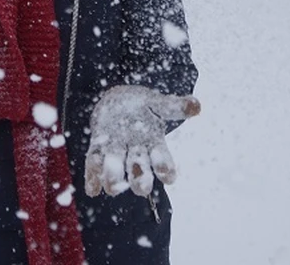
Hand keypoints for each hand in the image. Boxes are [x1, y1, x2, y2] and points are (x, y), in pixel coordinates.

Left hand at [84, 85, 199, 197]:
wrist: (118, 102)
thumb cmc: (143, 106)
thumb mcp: (158, 103)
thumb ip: (175, 106)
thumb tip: (197, 106)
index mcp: (154, 145)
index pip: (164, 164)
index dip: (166, 170)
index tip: (168, 176)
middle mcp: (136, 156)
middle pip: (141, 176)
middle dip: (141, 181)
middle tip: (141, 183)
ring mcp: (116, 155)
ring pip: (115, 175)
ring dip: (114, 180)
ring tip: (113, 185)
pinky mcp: (97, 151)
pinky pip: (93, 167)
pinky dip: (92, 179)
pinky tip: (92, 189)